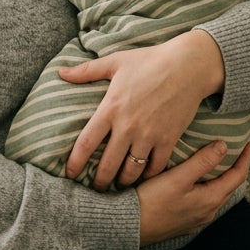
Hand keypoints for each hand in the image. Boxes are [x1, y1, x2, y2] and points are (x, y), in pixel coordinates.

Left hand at [60, 31, 224, 190]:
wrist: (189, 65)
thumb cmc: (150, 60)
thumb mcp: (115, 62)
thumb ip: (86, 71)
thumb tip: (60, 72)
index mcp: (110, 108)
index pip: (86, 143)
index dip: (75, 163)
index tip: (70, 174)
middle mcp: (127, 126)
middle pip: (107, 165)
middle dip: (100, 182)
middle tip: (96, 189)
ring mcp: (149, 135)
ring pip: (131, 170)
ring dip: (123, 182)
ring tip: (119, 185)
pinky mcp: (169, 139)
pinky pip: (155, 167)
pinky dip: (148, 175)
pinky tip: (143, 176)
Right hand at [137, 141, 249, 244]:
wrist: (129, 227)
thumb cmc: (151, 202)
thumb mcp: (178, 177)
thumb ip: (202, 161)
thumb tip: (224, 146)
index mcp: (210, 199)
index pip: (237, 176)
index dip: (244, 158)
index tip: (248, 143)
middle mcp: (207, 211)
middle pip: (229, 186)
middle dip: (234, 167)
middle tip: (235, 150)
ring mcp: (196, 218)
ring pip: (216, 194)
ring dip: (220, 178)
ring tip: (216, 162)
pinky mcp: (184, 221)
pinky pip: (203, 201)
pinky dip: (207, 187)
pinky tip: (196, 182)